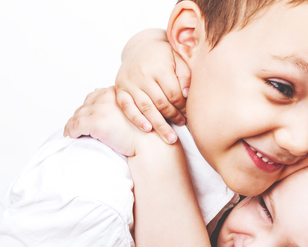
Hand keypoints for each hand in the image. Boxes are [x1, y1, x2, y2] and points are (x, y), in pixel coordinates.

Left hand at [64, 87, 148, 156]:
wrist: (149, 143)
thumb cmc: (144, 132)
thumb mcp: (134, 111)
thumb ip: (121, 108)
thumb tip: (109, 115)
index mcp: (116, 92)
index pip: (95, 96)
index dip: (89, 107)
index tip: (87, 116)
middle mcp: (107, 97)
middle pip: (85, 105)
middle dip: (80, 116)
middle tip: (76, 126)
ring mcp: (100, 109)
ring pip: (78, 115)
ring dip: (73, 124)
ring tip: (71, 132)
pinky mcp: (95, 121)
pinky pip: (75, 125)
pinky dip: (71, 131)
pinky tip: (71, 136)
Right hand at [115, 29, 190, 143]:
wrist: (140, 46)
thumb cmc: (163, 55)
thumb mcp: (178, 58)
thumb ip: (185, 75)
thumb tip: (186, 95)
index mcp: (159, 67)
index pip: (173, 94)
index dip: (182, 107)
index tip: (187, 114)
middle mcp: (142, 75)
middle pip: (161, 103)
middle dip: (173, 117)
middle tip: (181, 125)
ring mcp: (129, 82)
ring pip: (145, 108)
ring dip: (158, 125)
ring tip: (169, 137)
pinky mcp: (119, 88)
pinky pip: (127, 107)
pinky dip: (136, 119)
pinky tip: (147, 129)